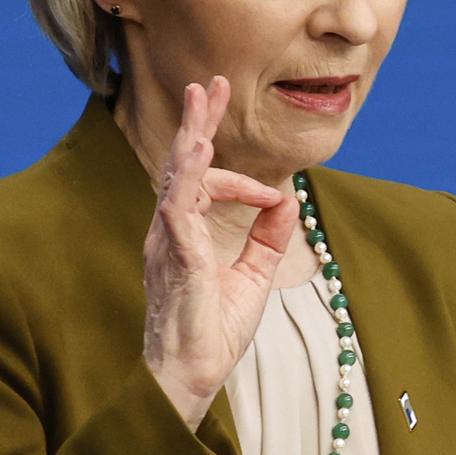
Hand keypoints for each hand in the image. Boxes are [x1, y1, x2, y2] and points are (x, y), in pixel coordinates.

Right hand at [141, 77, 296, 426]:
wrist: (193, 371)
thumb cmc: (214, 328)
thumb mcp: (255, 275)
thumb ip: (268, 237)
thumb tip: (286, 200)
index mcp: (188, 233)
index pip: (206, 184)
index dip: (241, 177)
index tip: (276, 194)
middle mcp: (172, 230)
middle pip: (184, 165)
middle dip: (199, 122)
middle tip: (210, 83)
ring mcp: (168, 241)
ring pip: (178, 176)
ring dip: (193, 135)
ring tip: (201, 98)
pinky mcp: (175, 257)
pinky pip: (178, 209)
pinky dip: (190, 180)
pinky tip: (196, 155)